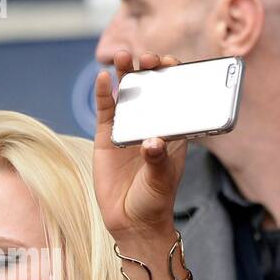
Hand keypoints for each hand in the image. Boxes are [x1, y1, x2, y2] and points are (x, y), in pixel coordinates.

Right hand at [92, 50, 187, 244]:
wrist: (132, 222)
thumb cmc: (155, 201)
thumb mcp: (161, 181)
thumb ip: (157, 160)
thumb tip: (152, 142)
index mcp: (172, 133)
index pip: (175, 99)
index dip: (174, 79)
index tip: (172, 64)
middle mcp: (150, 125)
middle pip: (151, 90)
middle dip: (151, 71)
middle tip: (150, 58)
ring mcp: (128, 129)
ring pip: (127, 94)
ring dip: (127, 74)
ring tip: (125, 57)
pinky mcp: (107, 136)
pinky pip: (106, 109)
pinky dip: (104, 93)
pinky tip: (103, 77)